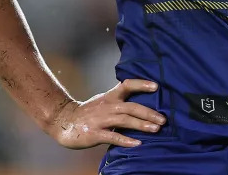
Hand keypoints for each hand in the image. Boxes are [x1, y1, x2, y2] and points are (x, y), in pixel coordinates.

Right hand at [46, 79, 166, 148]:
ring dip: (141, 124)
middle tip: (163, 119)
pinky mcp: (95, 134)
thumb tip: (142, 104)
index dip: (141, 84)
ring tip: (155, 129)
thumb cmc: (88, 112)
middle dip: (149, 112)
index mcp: (110, 97)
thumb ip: (120, 101)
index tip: (156, 86)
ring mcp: (101, 120)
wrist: (64, 121)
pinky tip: (137, 144)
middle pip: (131, 106)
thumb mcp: (104, 101)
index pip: (127, 85)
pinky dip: (126, 140)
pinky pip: (113, 136)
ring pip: (124, 120)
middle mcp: (107, 106)